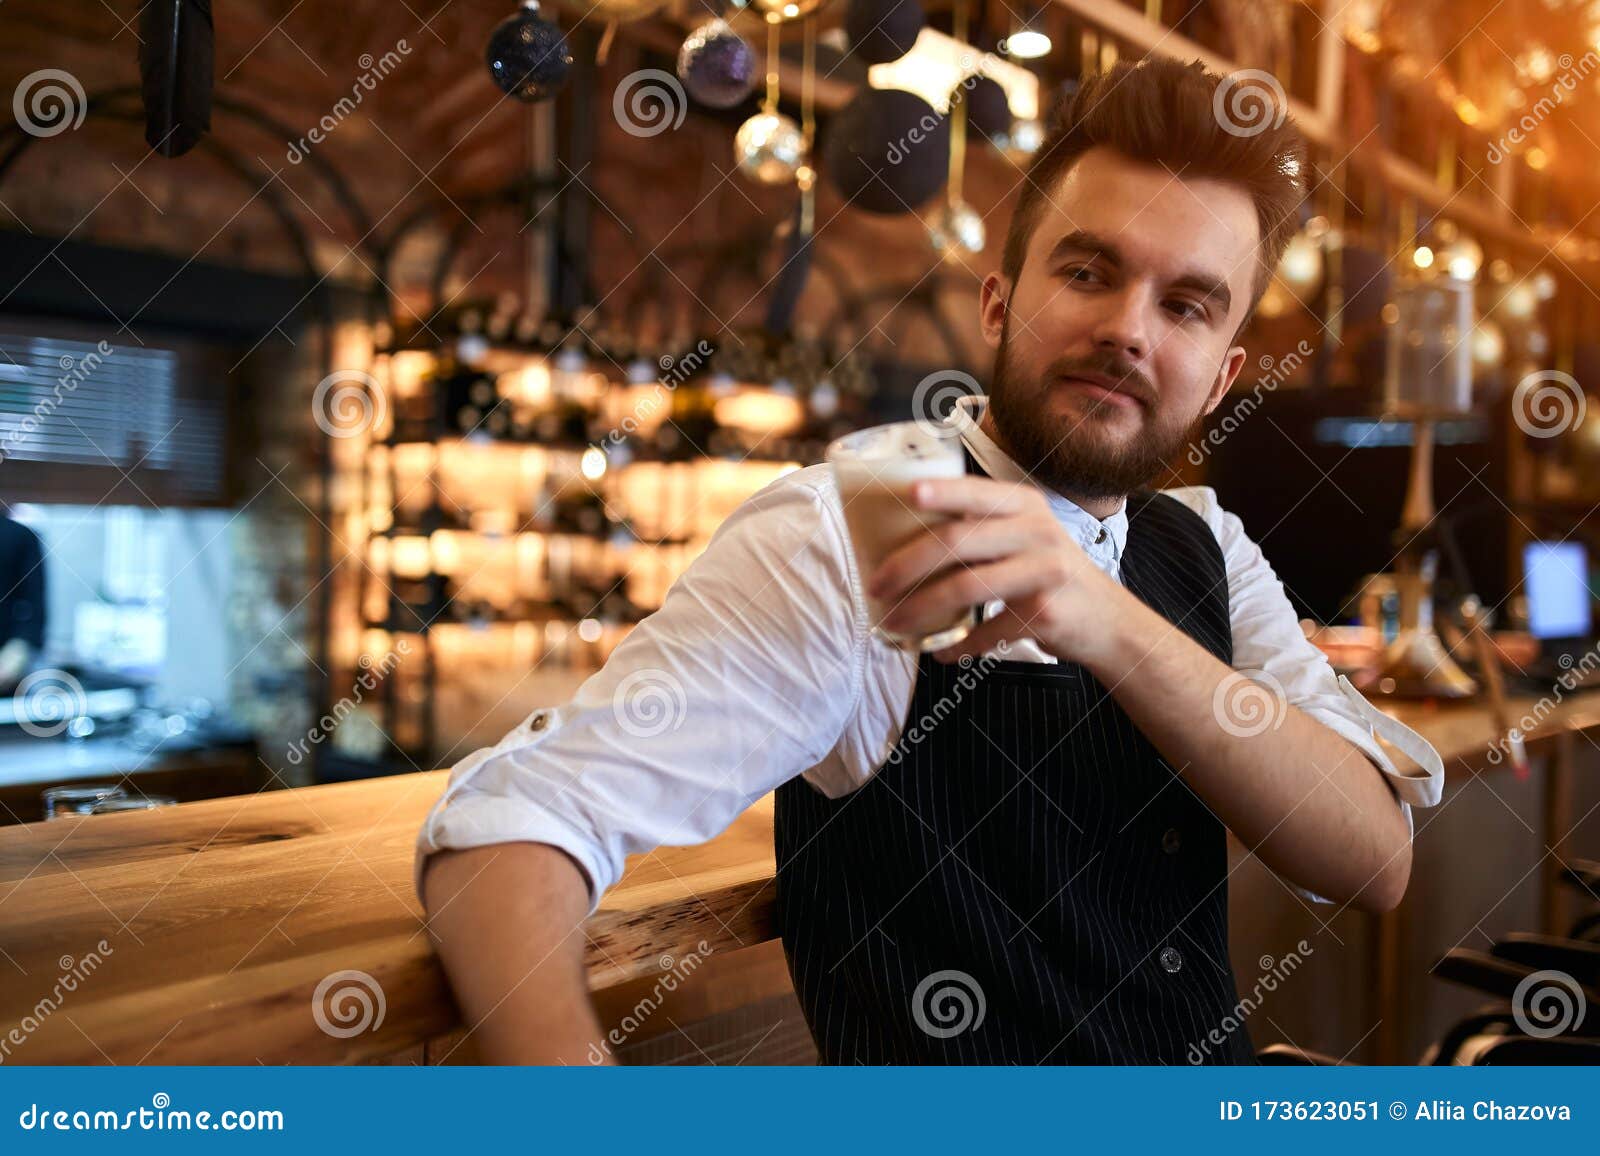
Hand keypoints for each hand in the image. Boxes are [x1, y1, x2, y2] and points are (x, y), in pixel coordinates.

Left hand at [867, 476, 1139, 667]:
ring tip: (893, 623)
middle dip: (906, 565)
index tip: (908, 494)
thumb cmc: (1048, 574)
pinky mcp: (1043, 612)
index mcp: (1025, 506)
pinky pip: (986, 630)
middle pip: (957, 541)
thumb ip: (982, 530)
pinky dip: (959, 646)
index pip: (977, 493)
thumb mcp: (1026, 537)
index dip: (943, 492)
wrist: (1107, 620)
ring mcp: (1043, 571)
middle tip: (875, 585)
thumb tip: (903, 539)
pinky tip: (942, 653)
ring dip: (920, 609)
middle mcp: (1037, 532)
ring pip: (965, 587)